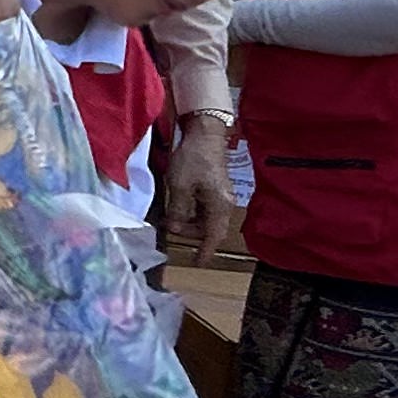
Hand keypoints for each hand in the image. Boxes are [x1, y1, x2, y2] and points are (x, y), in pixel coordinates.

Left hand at [161, 121, 241, 262]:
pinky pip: (206, 208)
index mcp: (219, 206)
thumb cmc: (193, 159)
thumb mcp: (180, 186)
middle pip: (210, 229)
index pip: (214, 236)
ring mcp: (222, 195)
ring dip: (191, 222)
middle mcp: (225, 204)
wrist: (206, 133)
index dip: (205, 251)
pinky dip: (194, 212)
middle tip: (173, 230)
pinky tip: (181, 207)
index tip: (198, 264)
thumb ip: (179, 210)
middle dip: (193, 233)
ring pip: (207, 219)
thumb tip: (176, 229)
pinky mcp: (216, 188)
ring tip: (174, 218)